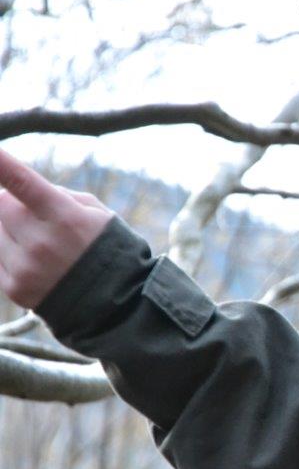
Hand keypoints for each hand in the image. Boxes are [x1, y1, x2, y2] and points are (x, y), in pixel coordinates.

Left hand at [0, 149, 114, 308]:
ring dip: (10, 231)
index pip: (20, 181)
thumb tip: (18, 189)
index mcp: (65, 216)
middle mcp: (41, 241)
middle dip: (13, 205)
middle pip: (1, 204)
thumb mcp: (96, 214)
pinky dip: (8, 253)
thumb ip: (58, 195)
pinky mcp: (14, 287)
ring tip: (41, 245)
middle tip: (36, 217)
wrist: (116, 304)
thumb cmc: (106, 248)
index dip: (1, 164)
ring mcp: (25, 266)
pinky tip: (33, 261)